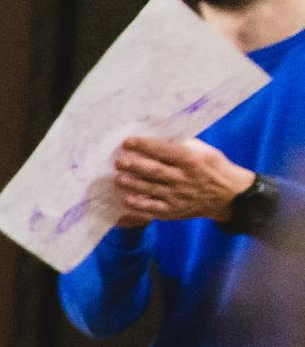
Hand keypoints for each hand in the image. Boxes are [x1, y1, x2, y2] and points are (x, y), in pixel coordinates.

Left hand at [112, 135, 251, 224]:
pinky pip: (153, 208)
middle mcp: (184, 179)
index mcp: (191, 160)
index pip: (164, 150)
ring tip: (118, 178)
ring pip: (151, 189)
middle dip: (134, 165)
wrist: (229, 196)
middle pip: (154, 171)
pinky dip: (140, 205)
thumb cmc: (213, 168)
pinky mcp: (174, 211)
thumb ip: (181, 145)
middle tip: (118, 161)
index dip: (144, 146)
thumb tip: (156, 136)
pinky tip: (127, 200)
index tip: (127, 141)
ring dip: (132, 184)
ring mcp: (178, 196)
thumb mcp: (204, 151)